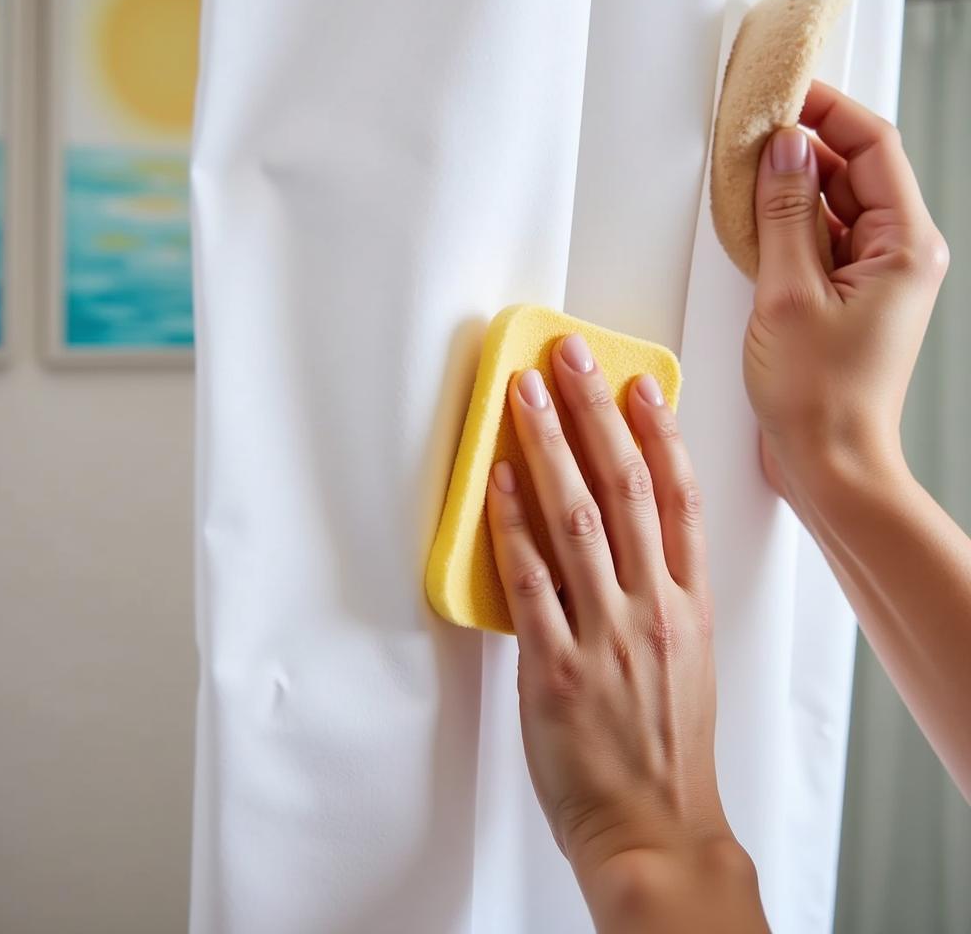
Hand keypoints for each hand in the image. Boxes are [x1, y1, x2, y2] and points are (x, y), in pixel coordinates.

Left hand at [485, 335, 767, 931]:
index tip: (640, 385)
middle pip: (626, 488)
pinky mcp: (557, 668)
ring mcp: (606, 635)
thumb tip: (629, 540)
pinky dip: (512, 526)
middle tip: (572, 357)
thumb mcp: (687, 660)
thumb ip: (662, 595)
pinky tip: (497, 482)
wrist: (656, 829)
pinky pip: (530, 581)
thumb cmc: (668, 749)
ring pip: (577, 518)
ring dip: (548, 447)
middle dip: (596, 414)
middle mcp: (652, 608)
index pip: (680, 499)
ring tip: (526, 393)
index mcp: (688, 605)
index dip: (659, 434)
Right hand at [745, 79, 948, 505]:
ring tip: (743, 177)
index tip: (782, 93)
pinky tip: (752, 226)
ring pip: (833, 206)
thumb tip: (783, 148)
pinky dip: (787, 227)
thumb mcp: (789, 294)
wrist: (829, 462)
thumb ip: (786, 212)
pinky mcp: (845, 298)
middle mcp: (899, 255)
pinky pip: (819, 242)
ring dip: (790, 188)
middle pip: (854, 171)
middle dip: (804, 146)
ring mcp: (873, 277)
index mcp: (906, 245)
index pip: (873, 146)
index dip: (827, 111)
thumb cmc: (820, 397)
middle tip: (749, 132)